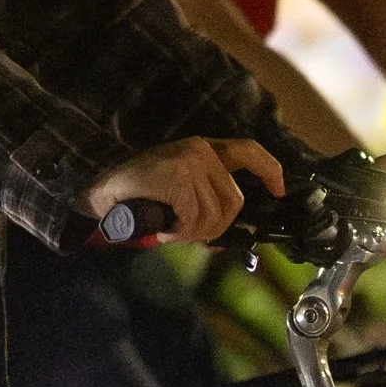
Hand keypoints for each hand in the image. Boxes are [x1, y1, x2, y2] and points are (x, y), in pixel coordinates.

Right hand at [81, 137, 285, 243]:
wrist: (108, 189)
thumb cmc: (143, 192)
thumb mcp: (180, 187)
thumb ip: (206, 201)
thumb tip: (230, 238)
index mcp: (205, 148)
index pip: (249, 151)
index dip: (269, 170)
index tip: (278, 191)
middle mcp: (201, 150)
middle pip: (234, 200)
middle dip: (216, 228)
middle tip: (190, 236)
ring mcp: (190, 162)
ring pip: (214, 214)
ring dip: (194, 233)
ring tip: (173, 232)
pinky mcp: (179, 176)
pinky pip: (195, 217)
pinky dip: (181, 232)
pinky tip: (165, 230)